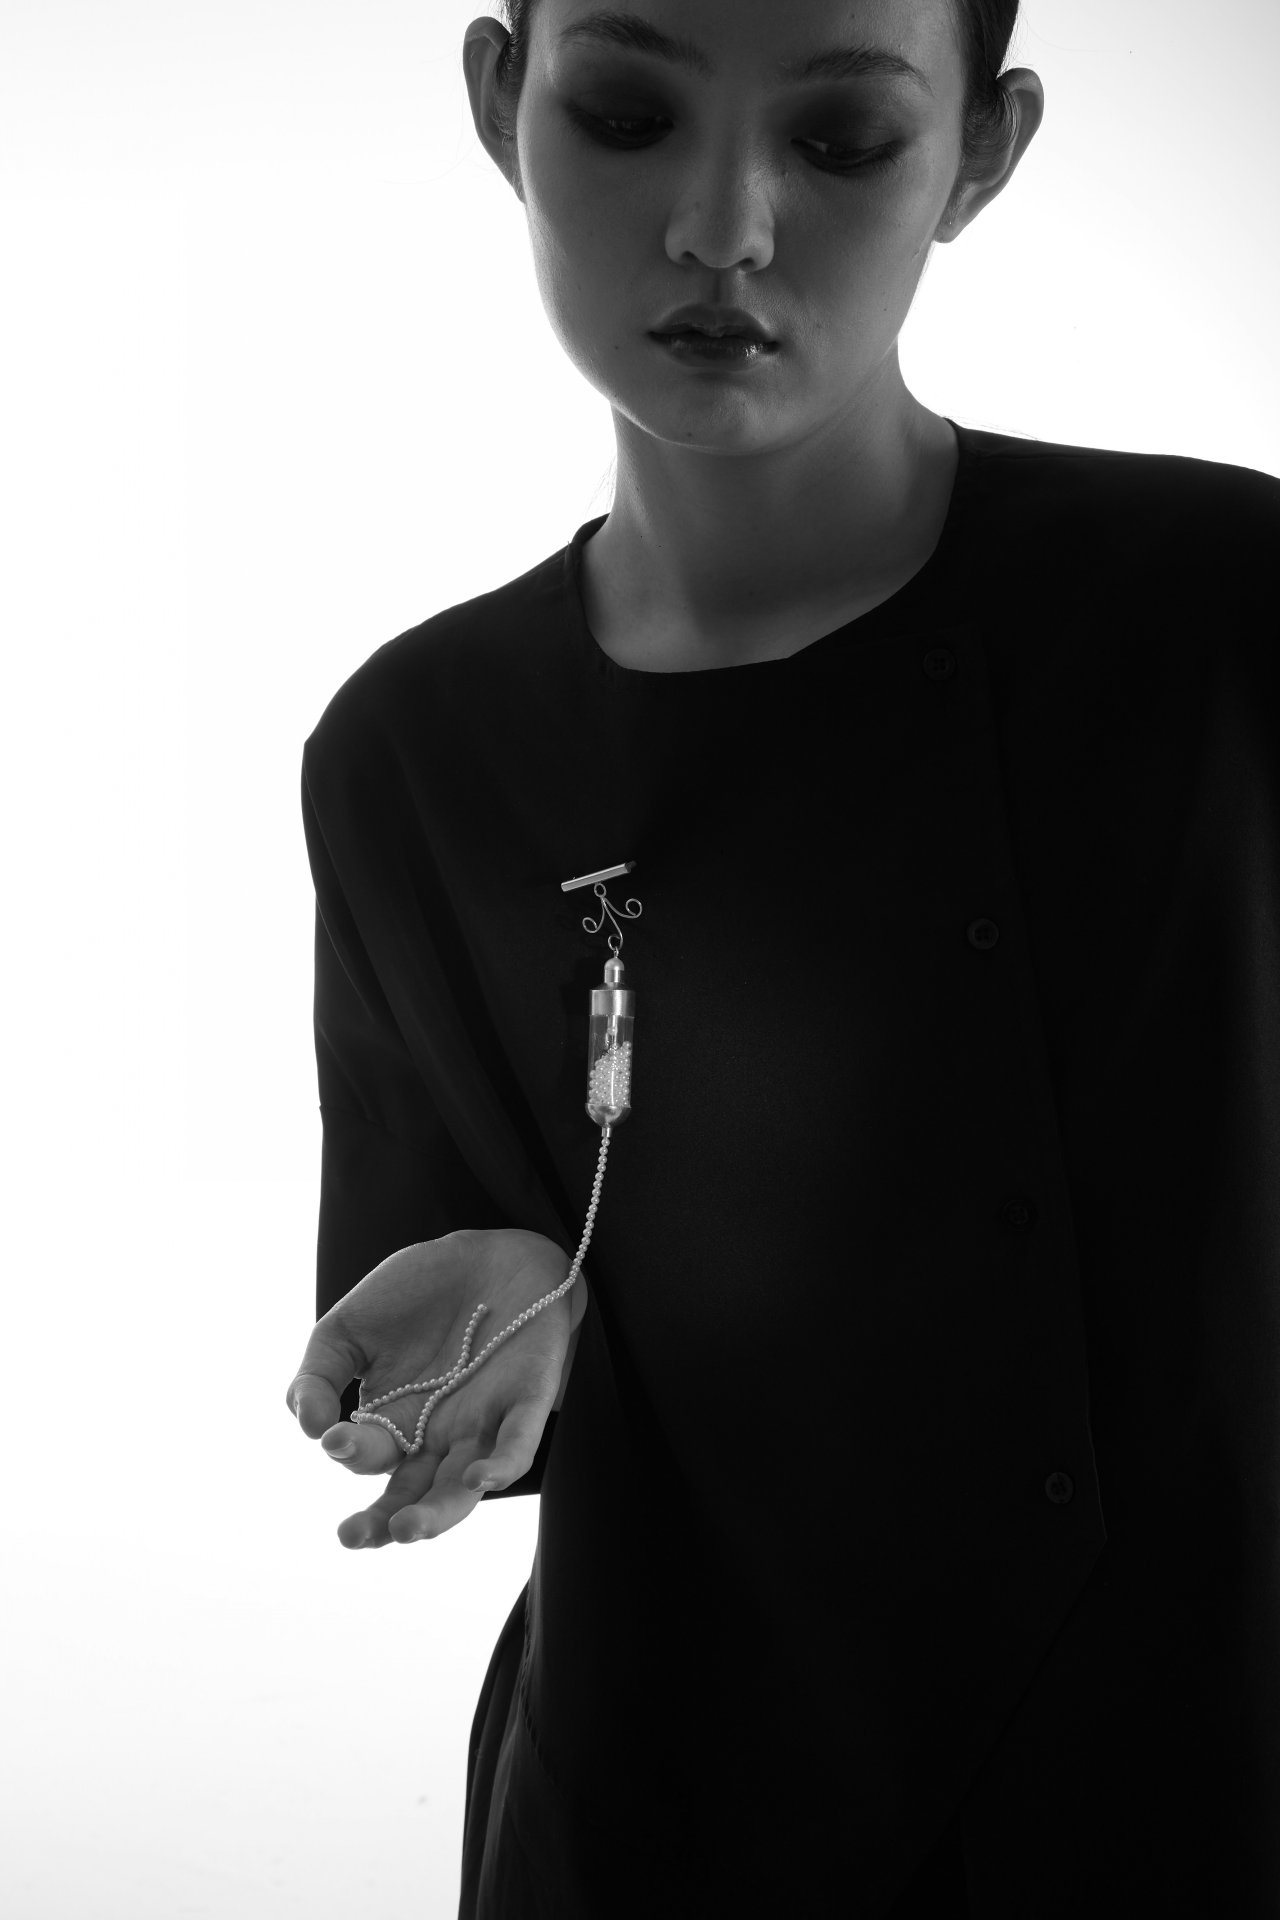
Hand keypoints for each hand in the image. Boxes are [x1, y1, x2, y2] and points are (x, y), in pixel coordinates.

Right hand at [286, 1228, 581, 1548]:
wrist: (485, 1251)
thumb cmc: (415, 1293)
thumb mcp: (347, 1329)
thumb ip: (317, 1377)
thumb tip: (306, 1428)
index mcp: (396, 1424)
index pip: (370, 1460)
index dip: (349, 1454)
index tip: (332, 1437)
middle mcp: (439, 1436)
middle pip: (416, 1496)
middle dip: (386, 1523)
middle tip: (354, 1536)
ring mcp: (483, 1422)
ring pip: (463, 1486)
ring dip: (438, 1514)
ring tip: (408, 1529)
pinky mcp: (525, 1399)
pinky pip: (517, 1444)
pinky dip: (501, 1465)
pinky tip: (478, 1477)